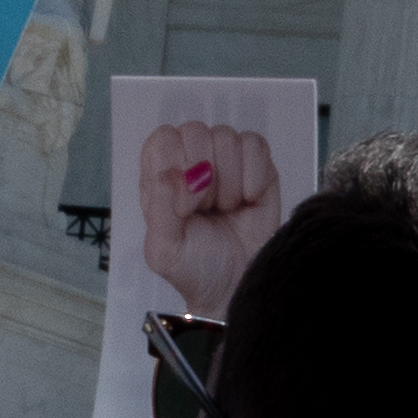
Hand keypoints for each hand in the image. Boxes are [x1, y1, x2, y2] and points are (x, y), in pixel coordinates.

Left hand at [137, 118, 283, 314]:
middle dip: (204, 175)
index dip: (176, 166)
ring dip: (229, 180)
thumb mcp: (165, 251)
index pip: (164, 139)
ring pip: (226, 136)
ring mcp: (225, 161)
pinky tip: (248, 199)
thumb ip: (160, 211)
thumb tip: (169, 175)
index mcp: (160, 175)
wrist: (238, 287)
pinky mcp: (258, 166)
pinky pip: (256, 145)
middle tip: (207, 208)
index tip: (185, 204)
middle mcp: (190, 160)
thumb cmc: (195, 268)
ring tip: (226, 208)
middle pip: (195, 131)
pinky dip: (254, 174)